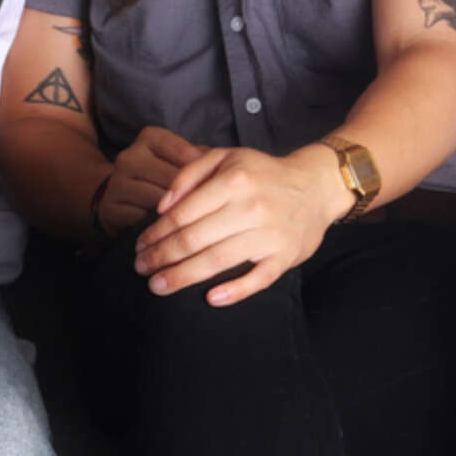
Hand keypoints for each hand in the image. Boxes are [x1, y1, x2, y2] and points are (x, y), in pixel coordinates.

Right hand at [98, 125, 208, 237]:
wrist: (118, 197)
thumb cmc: (161, 177)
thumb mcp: (179, 162)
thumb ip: (201, 162)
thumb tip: (225, 172)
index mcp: (150, 138)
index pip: (185, 153)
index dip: (204, 174)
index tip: (219, 189)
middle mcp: (130, 156)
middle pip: (172, 180)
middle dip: (193, 198)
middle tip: (212, 213)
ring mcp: (117, 182)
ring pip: (158, 202)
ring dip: (177, 216)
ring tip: (194, 225)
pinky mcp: (110, 208)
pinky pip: (142, 220)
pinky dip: (158, 230)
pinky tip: (170, 234)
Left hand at [134, 145, 346, 305]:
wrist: (317, 186)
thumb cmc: (263, 174)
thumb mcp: (226, 157)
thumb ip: (190, 173)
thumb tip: (162, 205)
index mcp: (233, 180)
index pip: (183, 214)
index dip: (155, 233)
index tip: (139, 246)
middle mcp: (250, 207)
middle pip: (194, 240)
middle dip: (160, 257)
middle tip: (140, 269)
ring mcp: (269, 234)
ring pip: (217, 261)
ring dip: (182, 276)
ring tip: (158, 286)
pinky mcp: (285, 256)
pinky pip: (258, 279)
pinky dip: (234, 291)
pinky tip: (210, 299)